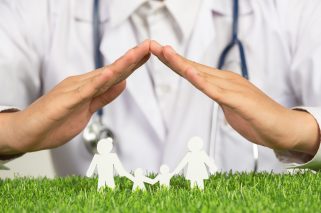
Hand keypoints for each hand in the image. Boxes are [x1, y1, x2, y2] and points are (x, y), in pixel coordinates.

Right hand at [0, 40, 150, 154]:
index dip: (132, 64)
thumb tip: (123, 83)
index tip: (148, 54)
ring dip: (120, 65)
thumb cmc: (55, 122)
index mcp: (88, 87)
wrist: (28, 133)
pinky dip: (98, 83)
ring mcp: (73, 91)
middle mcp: (82, 84)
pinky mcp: (65, 101)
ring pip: (101, 76)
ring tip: (136, 53)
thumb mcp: (87, 109)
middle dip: (132, 59)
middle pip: (112, 70)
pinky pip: (84, 91)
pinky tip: (110, 74)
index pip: (115, 74)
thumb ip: (104, 96)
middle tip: (149, 46)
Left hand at [150, 40, 319, 155]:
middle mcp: (226, 81)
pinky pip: (218, 92)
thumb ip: (219, 97)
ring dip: (183, 64)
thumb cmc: (257, 118)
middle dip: (171, 58)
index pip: (194, 70)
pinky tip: (190, 74)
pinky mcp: (240, 101)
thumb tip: (211, 93)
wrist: (284, 128)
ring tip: (165, 52)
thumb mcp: (230, 107)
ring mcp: (233, 89)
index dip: (175, 62)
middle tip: (152, 46)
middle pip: (194, 67)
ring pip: (203, 75)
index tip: (158, 53)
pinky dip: (203, 83)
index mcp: (222, 82)